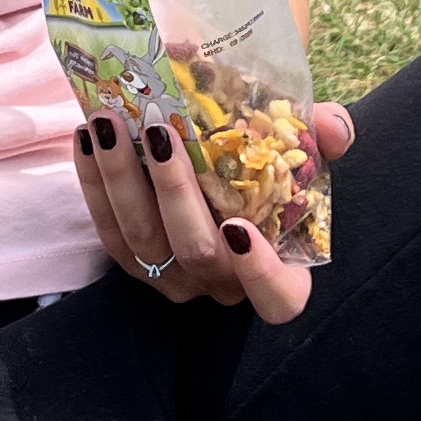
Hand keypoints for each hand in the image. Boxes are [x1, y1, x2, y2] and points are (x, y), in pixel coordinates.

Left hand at [72, 100, 349, 319]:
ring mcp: (174, 278)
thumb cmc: (273, 167)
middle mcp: (223, 284)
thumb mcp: (306, 150)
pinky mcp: (133, 261)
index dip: (260, 274)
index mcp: (279, 271)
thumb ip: (326, 136)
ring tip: (109, 121)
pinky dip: (94, 182)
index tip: (240, 227)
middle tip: (158, 133)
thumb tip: (332, 127)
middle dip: (173, 192)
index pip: (278, 299)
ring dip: (121, 178)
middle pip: (196, 254)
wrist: (225, 167)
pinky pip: (108, 230)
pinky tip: (87, 136)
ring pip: (141, 240)